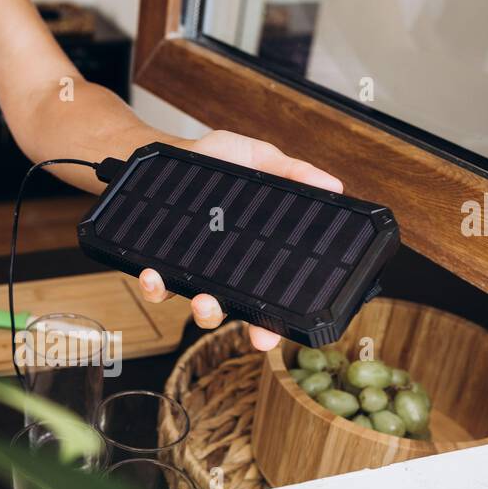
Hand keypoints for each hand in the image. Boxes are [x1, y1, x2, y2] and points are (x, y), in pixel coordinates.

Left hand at [136, 129, 343, 351]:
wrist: (168, 152)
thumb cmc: (215, 160)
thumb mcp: (258, 160)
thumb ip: (291, 172)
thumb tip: (333, 187)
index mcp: (252, 254)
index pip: (268, 298)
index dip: (273, 324)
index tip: (272, 336)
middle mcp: (223, 270)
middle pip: (237, 312)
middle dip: (250, 327)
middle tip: (248, 328)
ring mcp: (192, 271)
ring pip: (199, 307)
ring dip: (204, 310)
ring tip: (204, 297)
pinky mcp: (160, 264)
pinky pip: (156, 288)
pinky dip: (155, 287)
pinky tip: (154, 273)